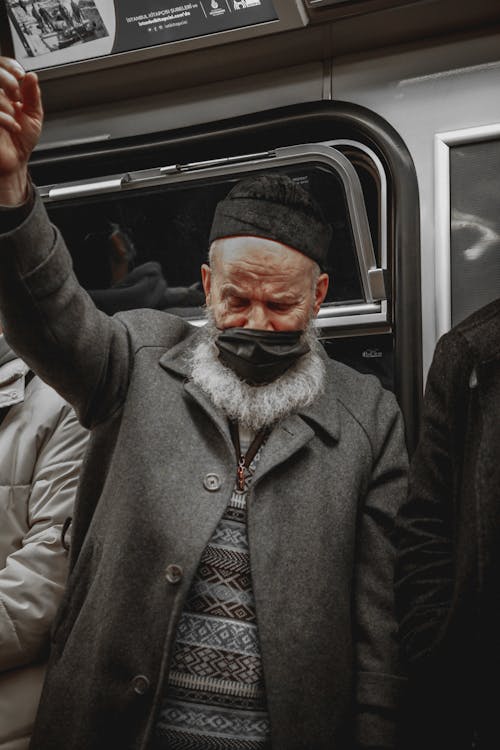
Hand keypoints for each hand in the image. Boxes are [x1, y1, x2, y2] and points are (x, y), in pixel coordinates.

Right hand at [0, 57, 42, 204]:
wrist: (15, 163)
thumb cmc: (21, 141)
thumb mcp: (33, 116)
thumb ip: (33, 96)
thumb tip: (32, 76)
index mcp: (3, 91)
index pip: (0, 66)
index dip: (9, 66)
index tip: (20, 75)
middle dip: (6, 80)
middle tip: (17, 96)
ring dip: (4, 102)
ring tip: (16, 116)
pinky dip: (3, 118)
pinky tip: (13, 127)